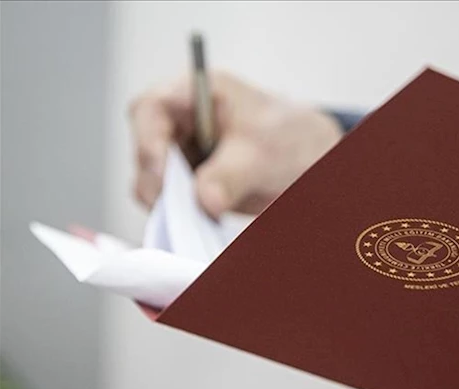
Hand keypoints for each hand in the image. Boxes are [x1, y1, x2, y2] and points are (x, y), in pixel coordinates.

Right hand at [129, 71, 343, 217]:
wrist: (313, 163)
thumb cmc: (291, 137)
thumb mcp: (265, 151)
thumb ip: (233, 173)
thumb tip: (205, 199)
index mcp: (196, 94)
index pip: (150, 108)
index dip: (147, 140)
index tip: (162, 174)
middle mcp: (181, 124)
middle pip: (144, 151)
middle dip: (157, 182)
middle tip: (181, 208)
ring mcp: (182, 156)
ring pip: (152, 183)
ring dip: (169, 205)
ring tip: (203, 216)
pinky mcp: (189, 187)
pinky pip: (171, 205)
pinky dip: (181, 217)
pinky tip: (204, 223)